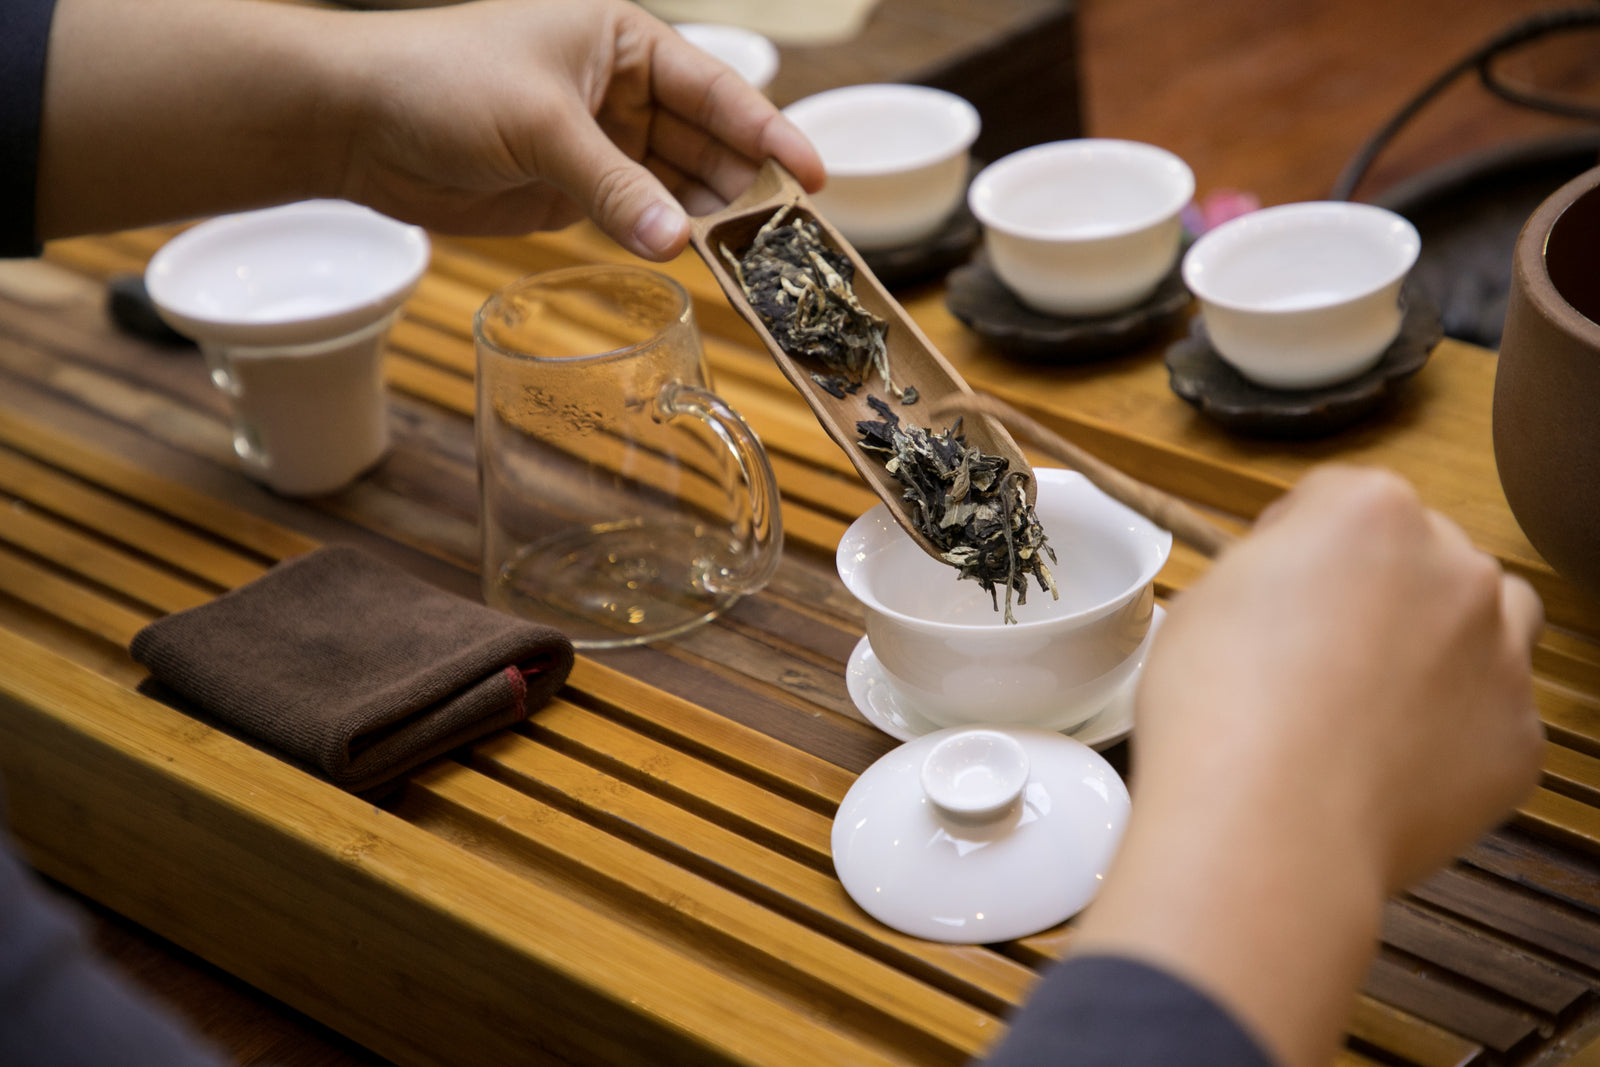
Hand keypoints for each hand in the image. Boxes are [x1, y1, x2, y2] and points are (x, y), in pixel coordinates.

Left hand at [333, 0, 823, 257]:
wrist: (358, 122)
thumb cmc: (441, 82)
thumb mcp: (539, 125)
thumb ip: (612, 187)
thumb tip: (676, 241)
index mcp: (621, 40)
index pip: (715, 88)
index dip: (768, 132)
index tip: (814, 175)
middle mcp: (619, 88)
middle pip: (706, 141)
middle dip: (745, 184)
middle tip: (786, 235)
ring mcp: (600, 143)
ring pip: (676, 184)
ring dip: (710, 218)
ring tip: (752, 257)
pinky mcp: (574, 191)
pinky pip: (637, 215)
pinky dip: (664, 237)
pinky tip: (695, 258)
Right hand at [1066, 466, 1543, 1066]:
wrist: (1269, 829)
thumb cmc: (1218, 708)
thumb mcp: (1207, 597)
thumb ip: (1272, 567)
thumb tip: (1293, 588)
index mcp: (1371, 512)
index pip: (1341, 497)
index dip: (1297, 542)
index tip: (1270, 589)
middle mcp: (1456, 568)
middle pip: (1426, 554)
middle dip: (1382, 589)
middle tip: (1317, 653)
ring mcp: (1504, 656)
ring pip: (1489, 624)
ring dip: (1444, 644)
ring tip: (1371, 702)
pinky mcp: (1519, 740)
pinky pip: (1493, 718)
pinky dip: (1452, 733)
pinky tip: (1385, 765)